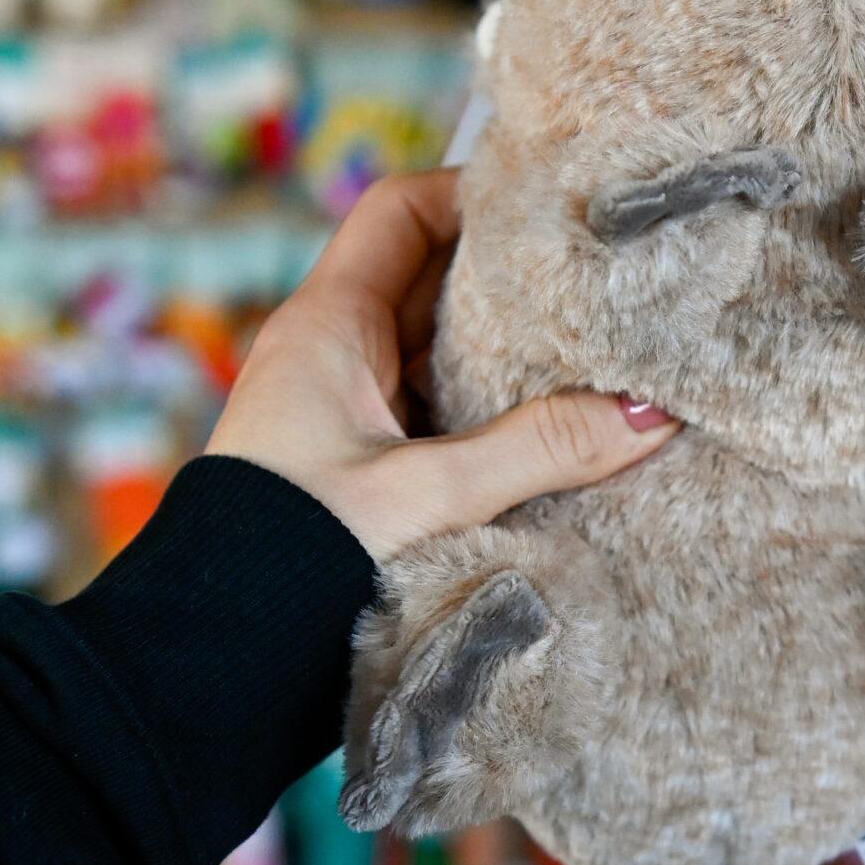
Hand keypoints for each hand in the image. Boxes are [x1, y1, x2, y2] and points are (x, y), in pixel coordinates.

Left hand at [206, 170, 677, 561]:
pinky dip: (493, 416)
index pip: (402, 211)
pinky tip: (559, 437)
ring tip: (601, 358)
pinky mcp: (360, 472)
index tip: (556, 207)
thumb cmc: (294, 564)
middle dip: (515, 283)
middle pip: (434, 280)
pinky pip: (439, 416)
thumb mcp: (427, 497)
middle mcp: (331, 356)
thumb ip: (540, 451)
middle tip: (603, 286)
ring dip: (510, 358)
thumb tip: (652, 413)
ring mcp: (344, 415)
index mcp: (326, 326)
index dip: (474, 194)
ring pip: (441, 354)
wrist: (211, 670)